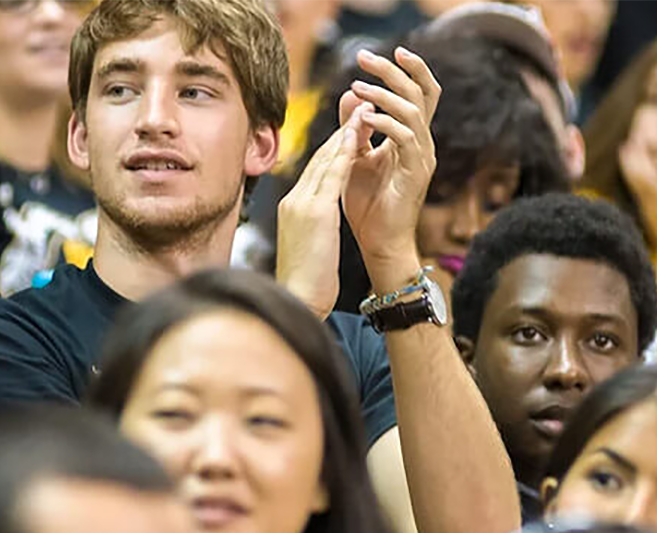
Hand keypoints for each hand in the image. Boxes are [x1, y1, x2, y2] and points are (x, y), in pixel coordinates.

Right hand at [275, 104, 367, 317]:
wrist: (297, 300)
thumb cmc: (306, 283)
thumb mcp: (309, 248)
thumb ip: (314, 229)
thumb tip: (320, 226)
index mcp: (293, 209)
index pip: (316, 171)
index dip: (334, 147)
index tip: (350, 130)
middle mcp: (295, 200)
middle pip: (320, 158)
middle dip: (340, 132)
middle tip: (358, 107)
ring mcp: (302, 204)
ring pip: (325, 160)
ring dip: (345, 134)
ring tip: (362, 112)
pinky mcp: (314, 212)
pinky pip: (332, 175)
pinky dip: (344, 152)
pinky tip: (357, 136)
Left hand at [337, 47, 440, 288]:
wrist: (377, 243)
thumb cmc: (367, 205)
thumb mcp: (354, 157)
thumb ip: (353, 127)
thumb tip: (351, 94)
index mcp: (410, 137)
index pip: (419, 93)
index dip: (406, 69)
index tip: (381, 52)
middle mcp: (421, 143)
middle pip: (421, 93)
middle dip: (395, 70)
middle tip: (365, 57)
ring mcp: (422, 158)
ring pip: (414, 112)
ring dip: (384, 95)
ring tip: (358, 87)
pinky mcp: (416, 174)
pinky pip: (406, 139)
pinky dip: (386, 124)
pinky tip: (365, 118)